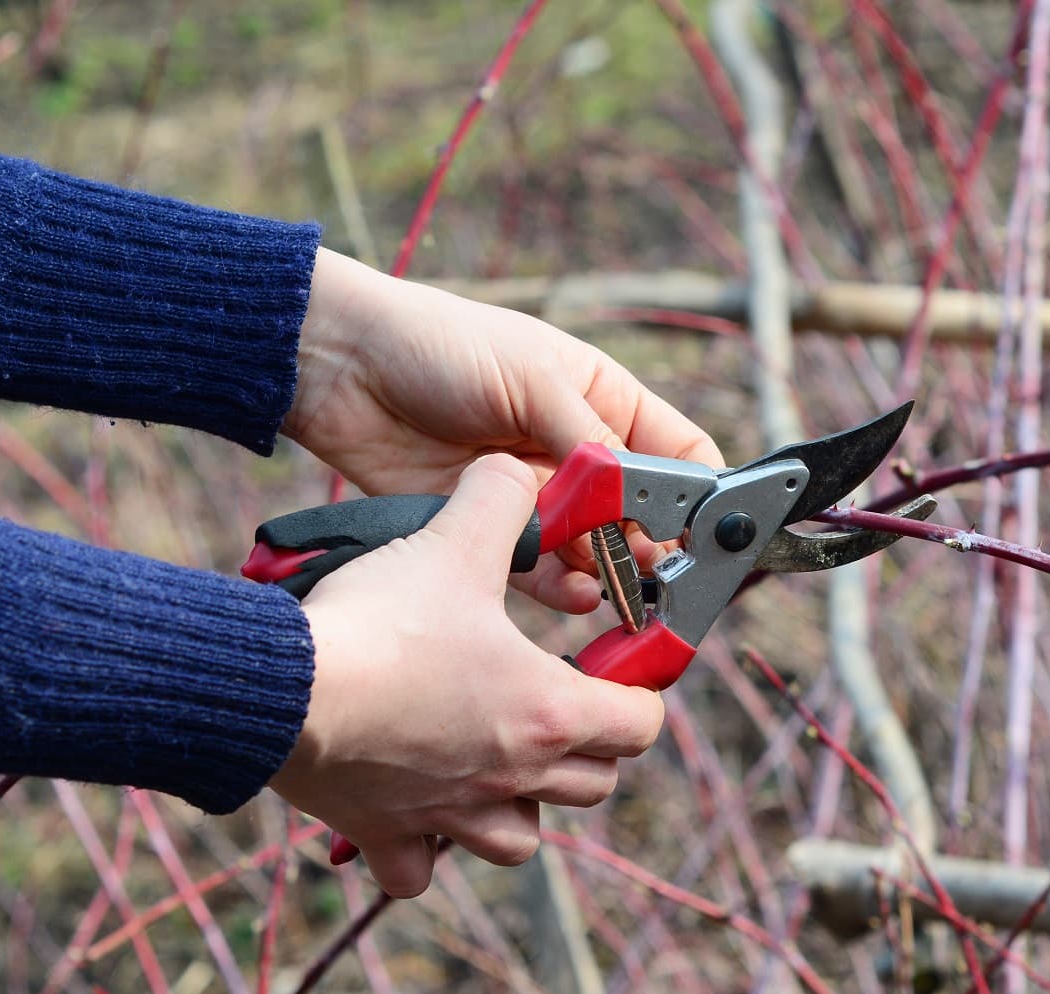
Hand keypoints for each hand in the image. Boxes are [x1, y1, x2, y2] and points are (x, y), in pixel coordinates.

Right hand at [270, 455, 664, 897]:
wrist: (283, 686)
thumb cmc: (380, 621)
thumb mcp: (455, 538)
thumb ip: (501, 495)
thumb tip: (518, 470)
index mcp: (547, 710)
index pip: (643, 725)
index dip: (637, 694)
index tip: (609, 669)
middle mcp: (511, 776)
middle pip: (593, 787)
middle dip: (587, 749)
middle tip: (553, 702)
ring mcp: (449, 815)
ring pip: (520, 841)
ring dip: (519, 809)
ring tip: (495, 765)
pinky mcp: (383, 834)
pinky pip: (416, 872)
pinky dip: (422, 852)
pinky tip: (412, 814)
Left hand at [283, 248, 725, 610]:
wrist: (343, 368)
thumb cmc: (440, 345)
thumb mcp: (532, 377)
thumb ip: (591, 440)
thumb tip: (644, 493)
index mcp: (604, 400)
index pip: (678, 454)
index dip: (699, 494)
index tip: (706, 533)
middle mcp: (577, 451)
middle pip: (641, 513)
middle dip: (654, 545)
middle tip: (659, 577)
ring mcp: (535, 494)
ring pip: (593, 547)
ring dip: (608, 571)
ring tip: (618, 591)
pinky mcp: (489, 528)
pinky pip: (538, 568)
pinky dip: (560, 586)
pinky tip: (575, 592)